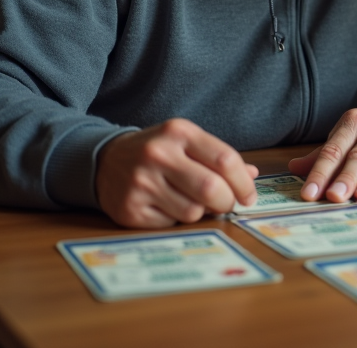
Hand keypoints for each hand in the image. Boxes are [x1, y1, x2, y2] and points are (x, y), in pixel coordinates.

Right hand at [95, 118, 258, 227]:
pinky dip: (176, 220)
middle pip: (211, 188)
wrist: (104, 161)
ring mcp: (141, 182)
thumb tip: (252, 175)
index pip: (224, 159)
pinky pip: (170, 224)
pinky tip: (166, 206)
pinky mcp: (130, 209)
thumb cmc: (157, 151)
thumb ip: (218, 157)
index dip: (243, 183)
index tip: (249, 196)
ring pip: (193, 212)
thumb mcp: (186, 142)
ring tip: (191, 201)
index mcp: (178, 132)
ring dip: (200, 212)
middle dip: (227, 202)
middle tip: (227, 205)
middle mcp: (158, 154)